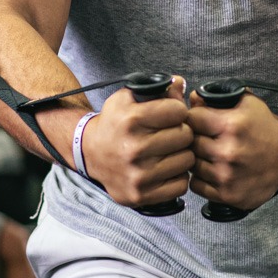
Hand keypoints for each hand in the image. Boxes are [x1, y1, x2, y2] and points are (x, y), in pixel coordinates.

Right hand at [81, 78, 193, 210]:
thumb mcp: (127, 99)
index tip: (171, 115)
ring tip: (168, 151)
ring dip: (182, 155)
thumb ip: (157, 89)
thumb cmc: (115, 124)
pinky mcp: (141, 195)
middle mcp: (133, 148)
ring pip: (187, 161)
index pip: (179, 111)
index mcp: (130, 120)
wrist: (90, 154)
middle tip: (170, 134)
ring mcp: (138, 175)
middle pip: (186, 136)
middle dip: (182, 132)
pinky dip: (177, 177)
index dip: (178, 110)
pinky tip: (165, 169)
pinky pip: (181, 185)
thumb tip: (180, 83)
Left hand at [187, 91, 277, 214]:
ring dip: (198, 159)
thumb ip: (216, 97)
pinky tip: (213, 170)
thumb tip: (192, 98)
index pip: (191, 119)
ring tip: (211, 154)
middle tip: (205, 138)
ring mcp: (227, 176)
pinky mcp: (228, 195)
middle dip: (195, 138)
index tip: (199, 121)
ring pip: (191, 165)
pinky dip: (201, 178)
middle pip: (190, 143)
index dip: (193, 118)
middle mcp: (229, 152)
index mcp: (232, 126)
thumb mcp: (246, 103)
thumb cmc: (265, 126)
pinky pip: (196, 186)